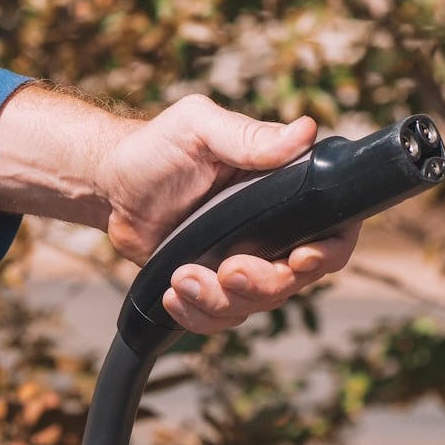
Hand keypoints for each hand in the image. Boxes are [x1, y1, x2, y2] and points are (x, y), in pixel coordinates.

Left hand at [0, 87, 359, 333]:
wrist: (111, 188)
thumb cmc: (157, 149)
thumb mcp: (199, 127)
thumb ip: (249, 136)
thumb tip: (304, 132)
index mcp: (284, 188)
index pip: (333, 229)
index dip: (327, 252)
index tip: (298, 258)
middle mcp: (273, 230)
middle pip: (295, 279)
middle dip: (262, 284)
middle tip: (227, 270)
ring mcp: (245, 260)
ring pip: (257, 305)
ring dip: (220, 302)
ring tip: (181, 278)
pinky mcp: (215, 284)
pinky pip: (223, 317)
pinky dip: (199, 315)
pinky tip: (173, 295)